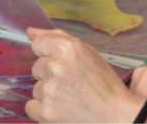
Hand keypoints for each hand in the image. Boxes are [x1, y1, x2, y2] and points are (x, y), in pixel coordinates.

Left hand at [26, 28, 145, 122]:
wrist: (116, 116)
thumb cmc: (104, 85)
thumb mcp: (88, 52)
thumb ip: (58, 38)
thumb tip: (31, 31)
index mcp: (68, 48)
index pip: (39, 44)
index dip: (50, 54)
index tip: (63, 64)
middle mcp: (56, 66)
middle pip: (37, 66)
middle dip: (50, 74)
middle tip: (72, 83)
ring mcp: (49, 90)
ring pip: (36, 87)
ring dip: (48, 93)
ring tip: (70, 98)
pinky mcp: (45, 111)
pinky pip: (31, 106)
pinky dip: (43, 109)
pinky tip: (61, 109)